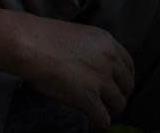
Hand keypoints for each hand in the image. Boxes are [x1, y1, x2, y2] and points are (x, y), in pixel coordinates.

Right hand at [13, 15, 134, 128]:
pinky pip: (104, 118)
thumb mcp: (79, 35)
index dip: (124, 79)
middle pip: (128, 86)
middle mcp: (109, 60)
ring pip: (119, 104)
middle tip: (108, 102)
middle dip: (119, 95)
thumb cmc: (44, 38)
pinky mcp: (89, 98)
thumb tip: (93, 65)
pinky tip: (93, 123)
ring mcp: (100, 79)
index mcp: (107, 42)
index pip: (129, 65)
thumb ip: (93, 49)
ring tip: (100, 113)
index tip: (117, 86)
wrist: (30, 44)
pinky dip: (99, 123)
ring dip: (110, 110)